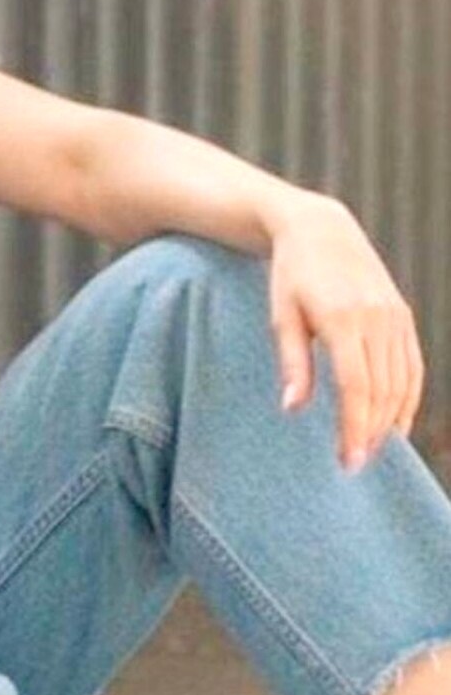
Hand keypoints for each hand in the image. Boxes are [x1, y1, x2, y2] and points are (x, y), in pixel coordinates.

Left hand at [268, 192, 424, 469]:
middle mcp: (376, 318)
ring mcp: (395, 316)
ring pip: (403, 381)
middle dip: (371, 433)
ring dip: (391, 420)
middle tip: (355, 464)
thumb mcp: (282, 317)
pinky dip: (408, 397)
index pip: (355, 387)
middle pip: (382, 390)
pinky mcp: (403, 316)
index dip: (355, 428)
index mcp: (342, 319)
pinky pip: (413, 365)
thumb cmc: (291, 277)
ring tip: (372, 449)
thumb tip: (294, 409)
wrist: (321, 230)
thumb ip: (293, 364)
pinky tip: (395, 423)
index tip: (348, 460)